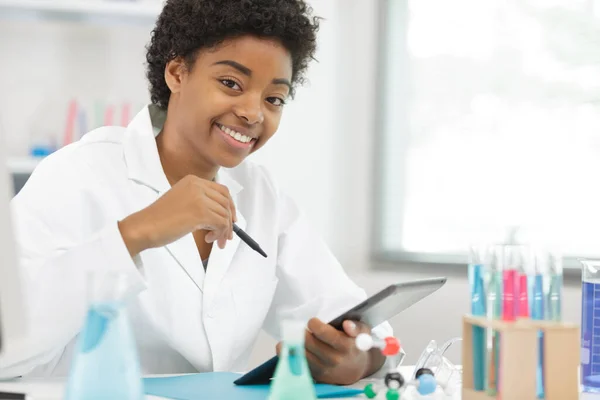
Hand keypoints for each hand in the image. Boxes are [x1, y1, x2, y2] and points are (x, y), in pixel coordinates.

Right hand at [118, 175, 236, 256]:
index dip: (230, 206)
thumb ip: (201, 202)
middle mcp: (197, 185)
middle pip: (226, 202)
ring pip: (225, 215)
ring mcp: (199, 198)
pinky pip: (221, 224)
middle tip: (226, 236)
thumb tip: (223, 216)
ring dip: (223, 231)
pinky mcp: (200, 212)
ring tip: (215, 240)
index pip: (222, 191)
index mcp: (193, 180)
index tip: (231, 220)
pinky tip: (209, 239)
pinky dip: (219, 234)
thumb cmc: (160, 219)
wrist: (144, 227)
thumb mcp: (183, 201)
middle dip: (229, 221)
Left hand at [275, 318, 385, 384]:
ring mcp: (324, 369)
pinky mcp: (316, 375)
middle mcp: (334, 359)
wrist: (356, 368)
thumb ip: (356, 326)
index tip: (312, 321)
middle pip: (308, 343)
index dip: (314, 324)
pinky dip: (292, 355)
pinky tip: (290, 348)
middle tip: (301, 328)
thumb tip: (347, 324)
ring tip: (293, 336)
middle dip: (301, 332)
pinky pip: (299, 364)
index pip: (323, 333)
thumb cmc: (355, 345)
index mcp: (345, 346)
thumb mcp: (362, 332)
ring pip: (301, 354)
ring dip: (293, 344)